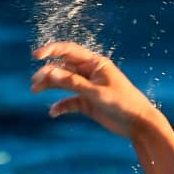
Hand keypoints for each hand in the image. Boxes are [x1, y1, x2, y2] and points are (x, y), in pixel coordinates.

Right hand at [28, 42, 165, 138]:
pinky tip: (53, 112)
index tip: (36, 55)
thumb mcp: (96, 93)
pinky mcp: (88, 103)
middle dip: (48, 72)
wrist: (139, 124)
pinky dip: (60, 106)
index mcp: (96, 64)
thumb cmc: (123, 103)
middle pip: (63, 68)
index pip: (70, 51)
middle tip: (34, 82)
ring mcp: (88, 88)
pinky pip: (69, 101)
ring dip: (49, 86)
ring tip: (34, 90)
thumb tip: (50, 72)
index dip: (52, 50)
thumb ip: (73, 83)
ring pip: (63, 83)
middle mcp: (90, 73)